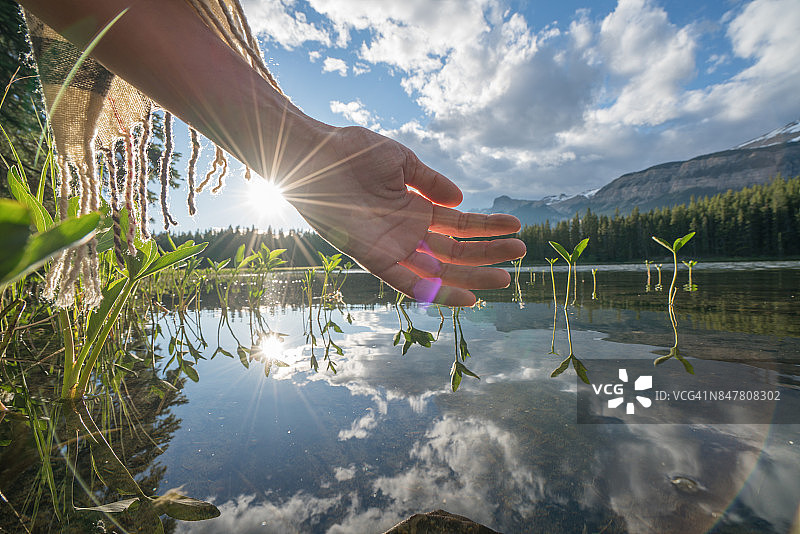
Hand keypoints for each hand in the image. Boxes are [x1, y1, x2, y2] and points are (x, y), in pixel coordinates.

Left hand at [284, 126, 525, 306]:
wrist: (313, 156)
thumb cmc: (352, 152)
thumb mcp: (401, 161)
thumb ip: (431, 182)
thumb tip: (461, 199)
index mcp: (415, 209)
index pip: (459, 224)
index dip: (488, 227)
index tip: (517, 227)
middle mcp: (407, 233)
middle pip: (455, 251)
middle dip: (488, 254)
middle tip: (520, 255)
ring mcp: (392, 248)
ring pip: (439, 270)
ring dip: (473, 276)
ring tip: (506, 278)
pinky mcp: (374, 259)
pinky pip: (409, 283)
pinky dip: (437, 292)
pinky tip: (468, 297)